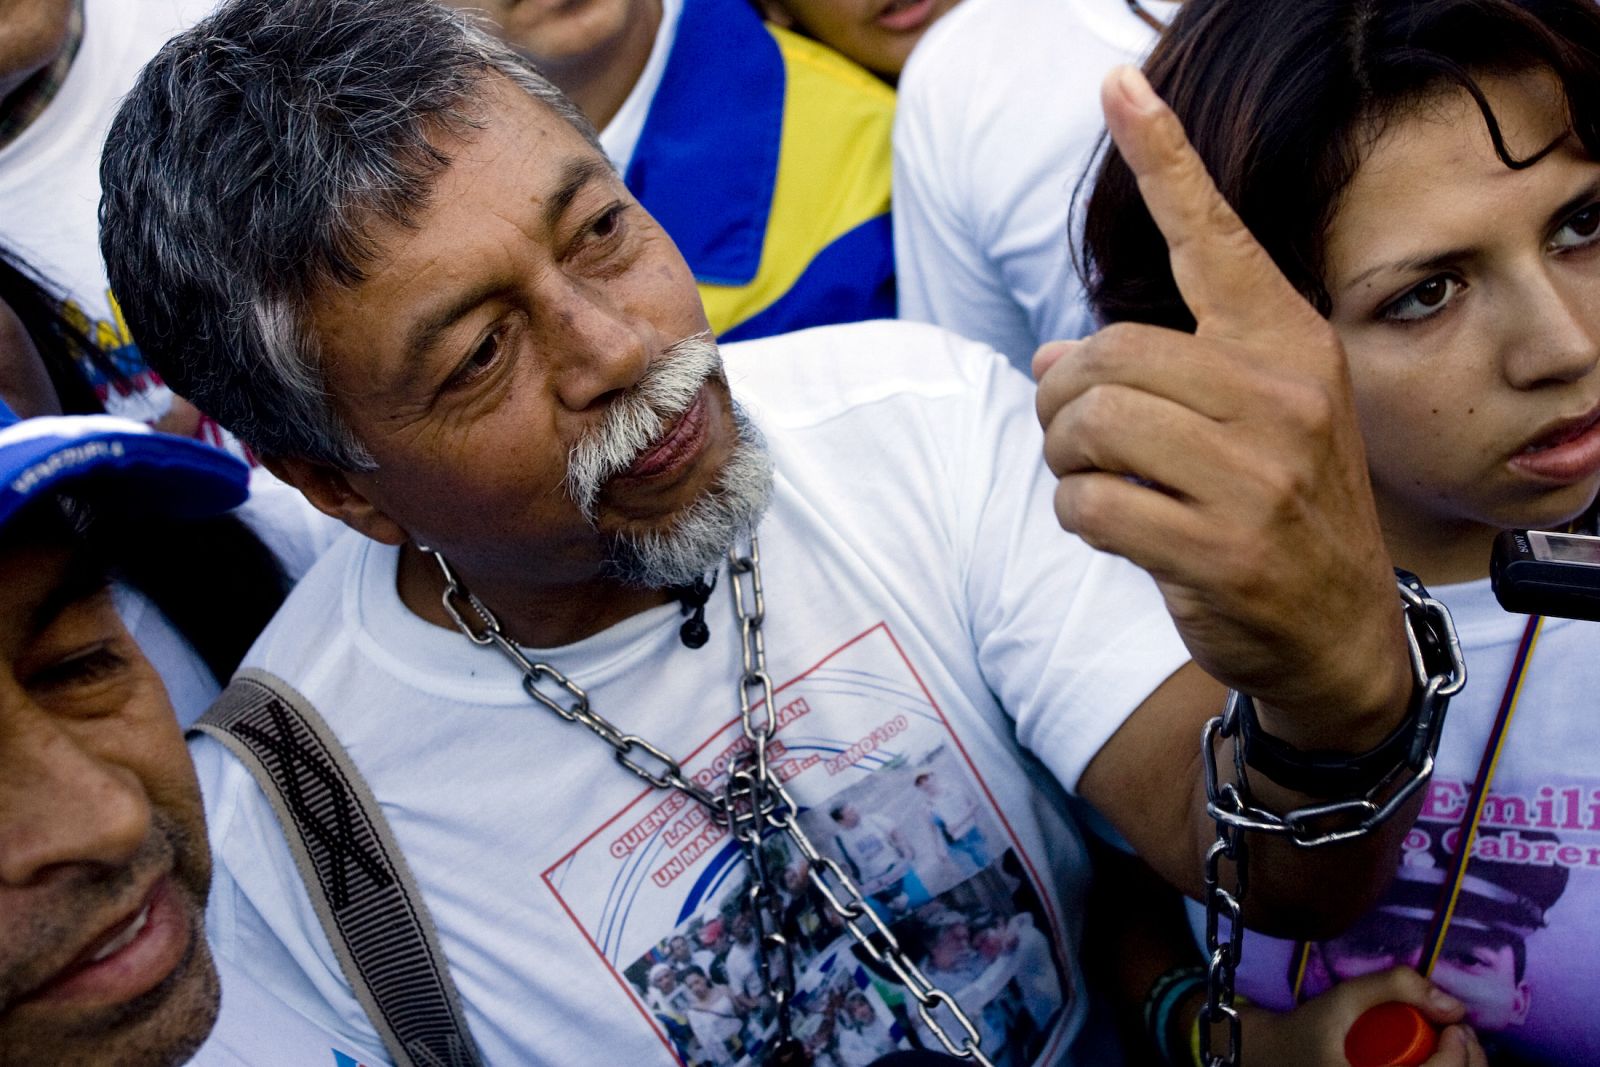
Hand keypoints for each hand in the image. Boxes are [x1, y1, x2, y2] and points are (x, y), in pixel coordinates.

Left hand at [1033, 66, 1406, 747]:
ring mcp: (1259, 475)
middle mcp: (1282, 396)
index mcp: (1286, 345)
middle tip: (1073, 429)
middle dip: (1062, 397)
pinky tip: (1111, 526)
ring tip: (1089, 475)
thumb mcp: (1245, 421)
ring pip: (1091, 424)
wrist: (1335, 631)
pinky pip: (1090, 504)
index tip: (1116, 87)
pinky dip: (1078, 514)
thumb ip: (1161, 373)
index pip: (1213, 238)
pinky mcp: (1222, 548)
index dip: (1163, 158)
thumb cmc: (1272, 510)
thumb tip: (1051, 352)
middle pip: (1107, 353)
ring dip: (1064, 455)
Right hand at [1240, 967, 1485, 1066]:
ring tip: (1457, 1048)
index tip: (1457, 1024)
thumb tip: (1454, 1006)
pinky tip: (1447, 1065)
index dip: (1461, 1054)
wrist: (1272, 1057)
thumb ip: (1394, 985)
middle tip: (1462, 1034)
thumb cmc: (1306, 1030)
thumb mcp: (1344, 999)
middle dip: (1472, 1063)